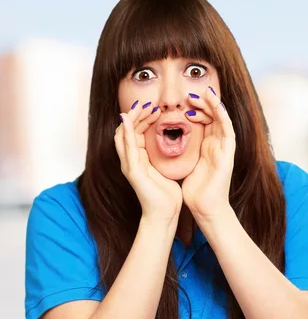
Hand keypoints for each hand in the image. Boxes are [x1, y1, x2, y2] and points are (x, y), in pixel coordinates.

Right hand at [115, 101, 182, 226]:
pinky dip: (127, 132)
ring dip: (132, 118)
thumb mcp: (166, 170)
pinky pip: (127, 147)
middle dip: (137, 114)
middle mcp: (131, 160)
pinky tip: (130, 120)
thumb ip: (163, 157)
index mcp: (139, 159)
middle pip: (127, 130)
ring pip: (123, 135)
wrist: (165, 215)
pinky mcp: (132, 171)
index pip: (137, 133)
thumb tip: (172, 144)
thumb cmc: (167, 196)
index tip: (156, 109)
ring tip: (143, 106)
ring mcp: (129, 165)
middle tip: (150, 103)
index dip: (144, 119)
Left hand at [181, 87, 235, 223]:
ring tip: (204, 94)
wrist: (205, 208)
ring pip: (222, 120)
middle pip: (213, 117)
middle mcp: (217, 146)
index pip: (203, 121)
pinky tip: (217, 105)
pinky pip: (228, 130)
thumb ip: (182, 151)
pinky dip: (223, 116)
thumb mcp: (185, 164)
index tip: (181, 103)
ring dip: (214, 105)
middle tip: (190, 95)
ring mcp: (224, 149)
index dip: (195, 110)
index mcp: (207, 147)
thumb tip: (167, 140)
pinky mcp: (229, 154)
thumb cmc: (195, 191)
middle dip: (203, 104)